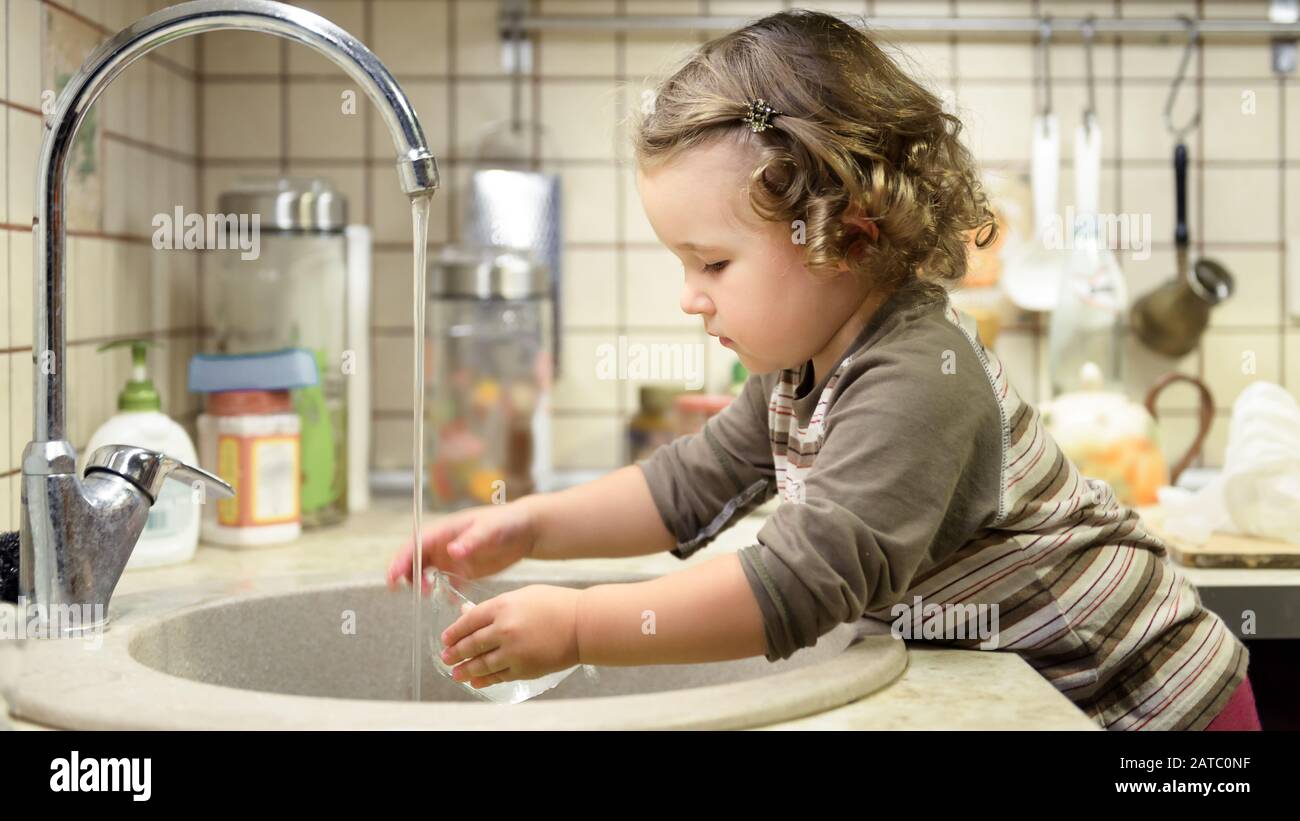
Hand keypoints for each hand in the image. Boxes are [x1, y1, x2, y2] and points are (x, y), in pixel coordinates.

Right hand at [387, 500, 538, 594]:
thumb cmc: (506, 521)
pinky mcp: (465, 571)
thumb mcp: (489, 529)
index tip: (392, 575)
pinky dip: (444, 593)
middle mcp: (444, 545)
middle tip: (407, 590)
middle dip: (407, 575)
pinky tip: (448, 602)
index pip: (415, 545)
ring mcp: (453, 558)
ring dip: (422, 584)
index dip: (401, 560)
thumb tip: (451, 550)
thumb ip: (471, 540)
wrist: (526, 530)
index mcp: (445, 531)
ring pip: (428, 573)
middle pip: (416, 560)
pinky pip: (448, 584)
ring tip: (428, 595)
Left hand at [439, 585, 581, 687]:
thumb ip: (495, 607)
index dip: (454, 632)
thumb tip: (468, 613)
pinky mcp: (524, 669)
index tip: (445, 639)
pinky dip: (485, 680)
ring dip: (465, 670)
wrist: (582, 624)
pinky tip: (476, 681)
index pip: (469, 621)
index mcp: (502, 606)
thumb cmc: (556, 604)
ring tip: (456, 674)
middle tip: (446, 658)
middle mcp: (504, 630)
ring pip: (481, 664)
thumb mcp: (523, 596)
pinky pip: (498, 676)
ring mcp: (514, 652)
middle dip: (455, 653)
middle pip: (471, 644)